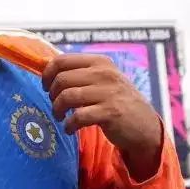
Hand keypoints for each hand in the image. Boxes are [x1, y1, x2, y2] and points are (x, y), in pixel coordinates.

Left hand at [42, 53, 162, 176]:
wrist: (144, 125)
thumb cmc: (116, 101)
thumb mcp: (102, 80)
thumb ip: (79, 73)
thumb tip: (45, 68)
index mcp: (99, 62)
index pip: (62, 60)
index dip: (47, 74)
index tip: (46, 87)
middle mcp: (105, 73)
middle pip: (61, 79)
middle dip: (52, 94)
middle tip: (56, 105)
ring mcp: (109, 92)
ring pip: (67, 96)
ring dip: (57, 109)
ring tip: (60, 117)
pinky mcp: (111, 112)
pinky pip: (78, 116)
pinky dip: (69, 124)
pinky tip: (70, 128)